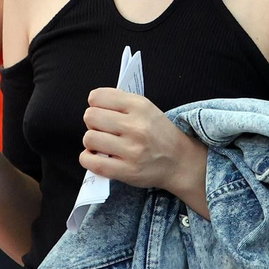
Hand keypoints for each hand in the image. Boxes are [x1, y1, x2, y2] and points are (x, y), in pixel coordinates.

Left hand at [81, 89, 206, 203]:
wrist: (180, 162)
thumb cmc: (159, 134)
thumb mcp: (147, 108)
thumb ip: (120, 101)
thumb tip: (93, 103)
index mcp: (139, 106)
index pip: (97, 97)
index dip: (95, 105)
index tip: (102, 112)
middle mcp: (136, 127)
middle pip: (90, 117)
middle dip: (93, 123)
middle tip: (103, 129)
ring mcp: (131, 150)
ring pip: (89, 139)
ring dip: (92, 142)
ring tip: (103, 144)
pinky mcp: (127, 171)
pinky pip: (91, 162)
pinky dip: (87, 159)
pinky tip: (96, 157)